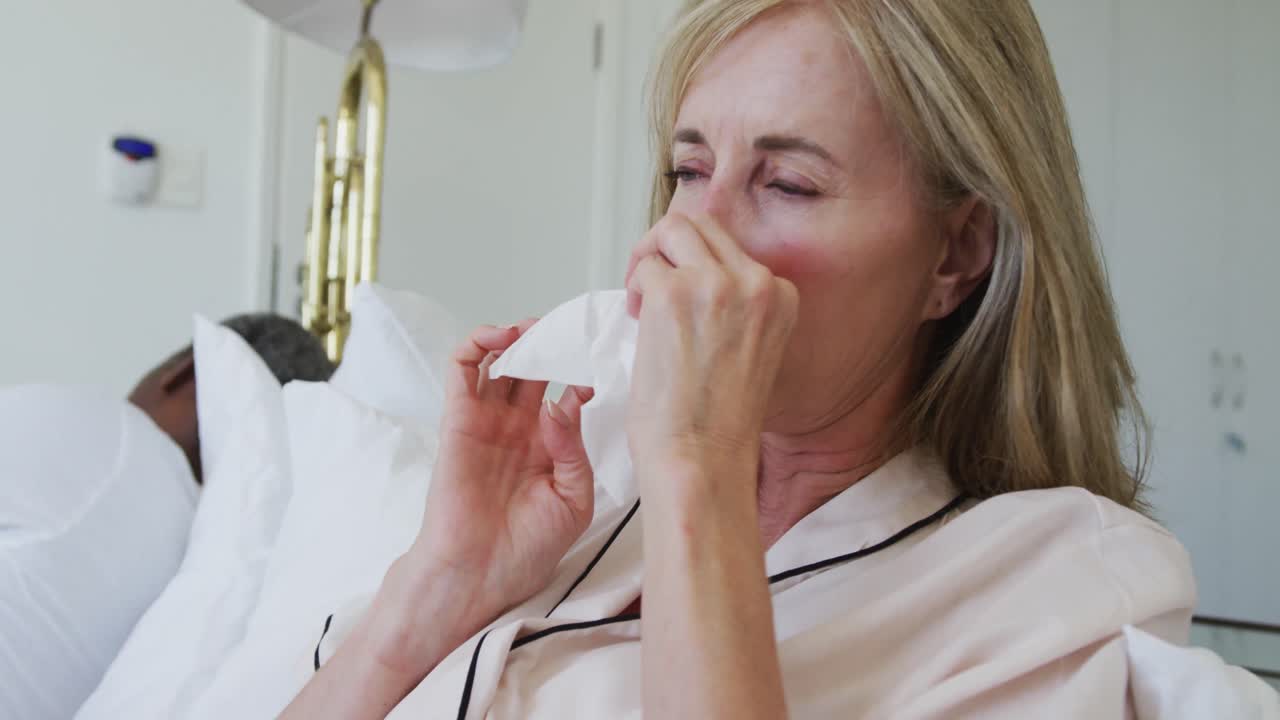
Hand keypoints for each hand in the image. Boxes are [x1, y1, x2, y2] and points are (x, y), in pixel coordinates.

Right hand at [409, 319, 595, 629]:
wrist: (481, 573)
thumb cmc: (527, 548)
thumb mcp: (574, 501)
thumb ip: (575, 451)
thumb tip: (562, 404)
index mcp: (549, 445)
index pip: (568, 391)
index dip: (584, 372)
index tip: (603, 361)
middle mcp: (519, 427)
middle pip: (535, 367)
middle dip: (552, 343)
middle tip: (570, 330)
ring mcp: (488, 420)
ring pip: (499, 360)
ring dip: (516, 336)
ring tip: (535, 329)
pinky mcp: (458, 418)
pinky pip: (462, 369)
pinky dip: (478, 343)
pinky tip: (503, 338)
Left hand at [624, 212, 798, 488]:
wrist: (702, 460)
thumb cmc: (718, 422)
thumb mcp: (750, 350)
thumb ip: (734, 308)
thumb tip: (692, 277)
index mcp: (782, 296)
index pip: (733, 248)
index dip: (698, 266)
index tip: (685, 298)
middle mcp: (756, 283)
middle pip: (702, 224)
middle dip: (669, 247)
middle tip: (649, 285)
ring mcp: (716, 284)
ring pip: (673, 229)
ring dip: (649, 258)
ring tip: (641, 300)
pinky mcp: (673, 294)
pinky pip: (644, 266)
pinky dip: (633, 288)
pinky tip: (639, 323)